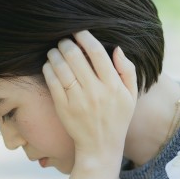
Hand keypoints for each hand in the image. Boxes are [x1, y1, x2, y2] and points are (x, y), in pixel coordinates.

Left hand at [42, 30, 137, 169]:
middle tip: (64, 41)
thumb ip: (128, 71)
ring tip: (55, 51)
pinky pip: (52, 81)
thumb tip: (117, 49)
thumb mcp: (131, 96)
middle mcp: (95, 91)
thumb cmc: (117, 119)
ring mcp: (77, 100)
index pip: (97, 52)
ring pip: (61, 66)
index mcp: (113, 86)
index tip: (79, 32)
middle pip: (75, 56)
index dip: (85, 37)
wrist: (101, 147)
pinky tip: (50, 65)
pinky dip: (48, 68)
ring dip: (55, 53)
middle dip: (66, 43)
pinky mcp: (63, 108)